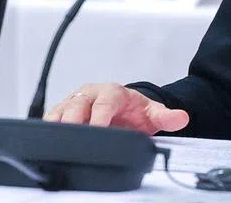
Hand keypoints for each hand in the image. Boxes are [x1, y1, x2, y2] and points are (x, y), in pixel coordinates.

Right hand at [44, 83, 189, 133]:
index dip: (100, 115)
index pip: (104, 102)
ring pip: (62, 108)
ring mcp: (76, 102)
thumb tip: (182, 117)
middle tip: (72, 133)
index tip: (99, 127)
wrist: (125, 108)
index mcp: (111, 92)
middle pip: (78, 103)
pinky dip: (50, 126)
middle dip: (74, 118)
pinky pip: (54, 117)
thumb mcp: (152, 113)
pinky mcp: (65, 111)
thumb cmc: (135, 111)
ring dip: (58, 121)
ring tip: (55, 136)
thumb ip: (166, 116)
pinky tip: (49, 138)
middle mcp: (91, 94)